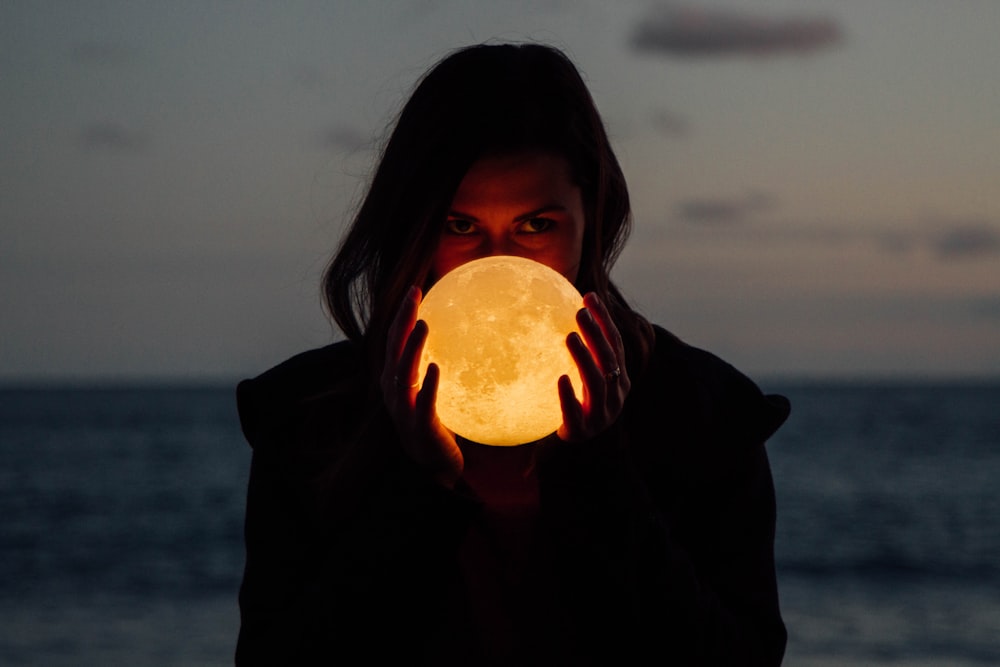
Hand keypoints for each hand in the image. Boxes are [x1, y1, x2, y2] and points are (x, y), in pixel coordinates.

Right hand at [380, 286, 462, 486]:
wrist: (436, 468)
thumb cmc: (437, 425)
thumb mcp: (435, 392)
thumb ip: (439, 367)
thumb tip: (466, 337)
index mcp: (397, 382)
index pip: (396, 341)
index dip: (402, 315)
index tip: (416, 289)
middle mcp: (395, 393)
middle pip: (394, 350)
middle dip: (403, 321)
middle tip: (414, 294)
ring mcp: (404, 411)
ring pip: (403, 374)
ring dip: (413, 348)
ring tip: (424, 325)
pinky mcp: (420, 428)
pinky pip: (423, 403)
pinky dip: (428, 385)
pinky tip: (437, 367)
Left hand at [557, 292, 630, 441]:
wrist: (579, 449)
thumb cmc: (580, 406)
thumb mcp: (584, 380)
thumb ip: (581, 354)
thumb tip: (557, 313)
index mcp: (619, 380)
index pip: (614, 344)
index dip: (604, 319)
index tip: (589, 296)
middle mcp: (615, 395)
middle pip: (608, 359)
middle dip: (596, 333)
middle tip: (579, 312)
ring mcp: (601, 415)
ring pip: (597, 383)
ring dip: (584, 358)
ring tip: (570, 337)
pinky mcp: (582, 431)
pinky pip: (575, 412)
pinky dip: (569, 395)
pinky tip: (560, 378)